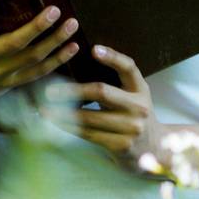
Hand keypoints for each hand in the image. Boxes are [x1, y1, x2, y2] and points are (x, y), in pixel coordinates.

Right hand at [0, 0, 78, 118]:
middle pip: (14, 44)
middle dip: (35, 28)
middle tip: (55, 10)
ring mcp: (3, 73)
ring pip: (33, 58)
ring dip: (55, 42)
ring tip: (73, 24)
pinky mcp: (14, 82)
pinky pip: (39, 72)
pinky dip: (58, 61)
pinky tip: (74, 47)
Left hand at [39, 46, 165, 173]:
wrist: (154, 149)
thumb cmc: (134, 116)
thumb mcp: (133, 96)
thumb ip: (116, 83)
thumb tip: (77, 66)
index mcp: (141, 88)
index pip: (129, 67)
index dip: (112, 57)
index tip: (93, 49)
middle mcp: (139, 107)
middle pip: (102, 92)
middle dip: (72, 91)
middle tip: (50, 91)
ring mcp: (131, 128)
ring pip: (90, 118)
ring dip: (63, 114)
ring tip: (44, 110)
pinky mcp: (121, 145)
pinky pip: (89, 135)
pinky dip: (70, 128)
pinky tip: (56, 123)